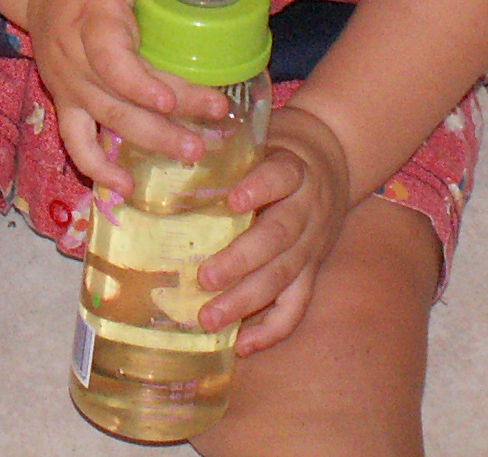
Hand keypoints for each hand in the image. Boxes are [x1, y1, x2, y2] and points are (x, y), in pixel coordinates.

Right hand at [24, 0, 233, 195]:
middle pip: (116, 99)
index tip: (171, 101)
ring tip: (190, 152)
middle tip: (206, 135)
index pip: (109, 59)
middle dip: (161, 122)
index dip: (138, 84)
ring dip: (145, 142)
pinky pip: (75, 141)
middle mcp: (74, 59)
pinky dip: (96, 168)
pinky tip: (125, 187)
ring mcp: (68, 85)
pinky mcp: (66, 100)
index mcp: (89, 20)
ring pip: (104, 122)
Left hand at [195, 103, 352, 353]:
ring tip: (209, 318)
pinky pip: (297, 306)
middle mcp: (308, 209)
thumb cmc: (275, 153)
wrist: (333, 161)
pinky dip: (271, 330)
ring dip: (246, 300)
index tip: (234, 200)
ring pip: (284, 276)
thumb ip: (222, 153)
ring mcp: (313, 245)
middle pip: (279, 236)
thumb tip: (154, 158)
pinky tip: (242, 345)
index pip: (280, 177)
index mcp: (293, 170)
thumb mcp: (260, 141)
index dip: (259, 188)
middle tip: (203, 277)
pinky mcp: (312, 271)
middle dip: (241, 260)